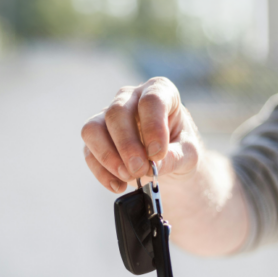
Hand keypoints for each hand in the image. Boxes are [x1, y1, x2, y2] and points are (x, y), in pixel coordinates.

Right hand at [81, 77, 202, 192]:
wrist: (167, 159)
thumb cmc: (180, 148)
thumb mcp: (188, 154)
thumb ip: (174, 158)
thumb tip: (153, 166)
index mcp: (159, 91)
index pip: (151, 100)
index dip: (153, 127)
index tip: (158, 154)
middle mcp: (130, 98)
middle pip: (116, 113)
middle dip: (127, 146)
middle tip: (140, 170)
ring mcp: (109, 116)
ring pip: (93, 129)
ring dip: (108, 157)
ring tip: (127, 177)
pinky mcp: (96, 138)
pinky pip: (89, 151)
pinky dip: (102, 172)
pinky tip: (118, 185)